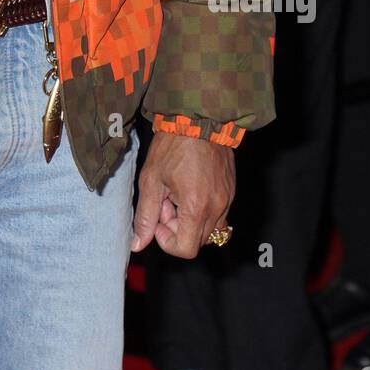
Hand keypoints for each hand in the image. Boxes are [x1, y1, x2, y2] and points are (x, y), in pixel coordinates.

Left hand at [131, 132, 234, 258]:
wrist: (198, 119)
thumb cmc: (172, 146)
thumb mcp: (151, 180)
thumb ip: (146, 216)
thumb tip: (138, 244)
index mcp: (196, 207)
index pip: (186, 249)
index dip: (168, 241)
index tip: (159, 220)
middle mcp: (217, 208)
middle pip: (197, 241)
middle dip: (177, 228)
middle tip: (166, 201)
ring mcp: (228, 200)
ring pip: (209, 230)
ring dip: (191, 220)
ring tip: (177, 193)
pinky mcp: (231, 191)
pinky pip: (219, 215)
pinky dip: (203, 211)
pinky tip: (190, 188)